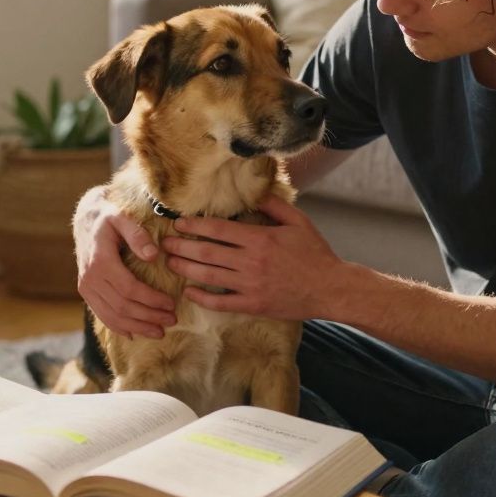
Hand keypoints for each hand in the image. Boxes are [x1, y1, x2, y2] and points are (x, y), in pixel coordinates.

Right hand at [74, 188, 175, 338]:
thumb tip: (153, 255)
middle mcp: (90, 279)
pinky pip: (102, 315)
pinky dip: (119, 327)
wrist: (85, 221)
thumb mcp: (122, 218)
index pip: (129, 289)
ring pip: (112, 316)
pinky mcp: (85, 293)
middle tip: (172, 320)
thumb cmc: (108, 218)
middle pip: (123, 307)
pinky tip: (134, 334)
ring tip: (159, 332)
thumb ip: (137, 235)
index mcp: (100, 262)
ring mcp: (85, 288)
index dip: (151, 300)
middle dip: (149, 317)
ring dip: (137, 327)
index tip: (171, 304)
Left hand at [161, 195, 344, 319]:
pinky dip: (202, 298)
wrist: (331, 288)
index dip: (195, 225)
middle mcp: (251, 262)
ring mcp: (251, 285)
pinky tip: (189, 292)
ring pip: (209, 276)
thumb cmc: (316, 253)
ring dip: (185, 269)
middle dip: (182, 247)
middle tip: (165, 244)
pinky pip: (222, 302)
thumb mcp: (298, 222)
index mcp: (260, 239)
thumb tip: (254, 191)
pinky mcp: (253, 305)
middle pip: (207, 252)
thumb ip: (274, 205)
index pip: (218, 229)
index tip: (179, 223)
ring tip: (169, 263)